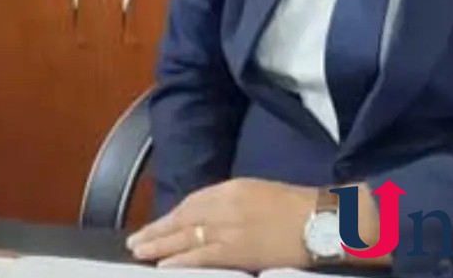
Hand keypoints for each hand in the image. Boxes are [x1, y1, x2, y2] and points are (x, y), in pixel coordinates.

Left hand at [126, 178, 315, 270]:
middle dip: (157, 230)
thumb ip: (229, 200)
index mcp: (232, 187)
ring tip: (141, 252)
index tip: (157, 224)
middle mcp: (225, 206)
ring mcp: (229, 230)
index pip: (193, 201)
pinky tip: (164, 264)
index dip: (172, 215)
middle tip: (135, 241)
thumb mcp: (257, 191)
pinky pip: (201, 256)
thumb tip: (206, 215)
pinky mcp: (236, 252)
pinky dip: (180, 260)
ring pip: (185, 238)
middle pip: (183, 219)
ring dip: (160, 245)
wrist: (317, 220)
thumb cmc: (293, 205)